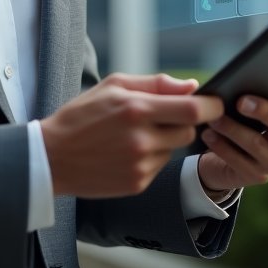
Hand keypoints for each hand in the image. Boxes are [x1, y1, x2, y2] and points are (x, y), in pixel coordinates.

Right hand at [41, 74, 223, 198]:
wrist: (52, 157)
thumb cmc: (81, 115)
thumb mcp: (113, 86)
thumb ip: (155, 83)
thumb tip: (192, 87)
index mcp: (136, 109)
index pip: (192, 109)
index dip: (211, 106)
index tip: (215, 103)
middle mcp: (141, 140)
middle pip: (188, 131)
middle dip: (182, 121)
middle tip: (160, 115)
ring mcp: (140, 165)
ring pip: (173, 149)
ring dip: (163, 140)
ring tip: (132, 135)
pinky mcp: (137, 183)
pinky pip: (159, 166)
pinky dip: (150, 157)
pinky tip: (125, 152)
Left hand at [196, 77, 267, 193]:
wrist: (228, 156)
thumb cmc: (243, 118)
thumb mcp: (252, 104)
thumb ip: (255, 90)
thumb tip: (239, 78)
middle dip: (264, 111)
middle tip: (241, 101)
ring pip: (257, 143)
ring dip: (233, 128)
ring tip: (214, 117)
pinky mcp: (258, 176)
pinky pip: (238, 160)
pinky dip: (221, 145)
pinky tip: (208, 134)